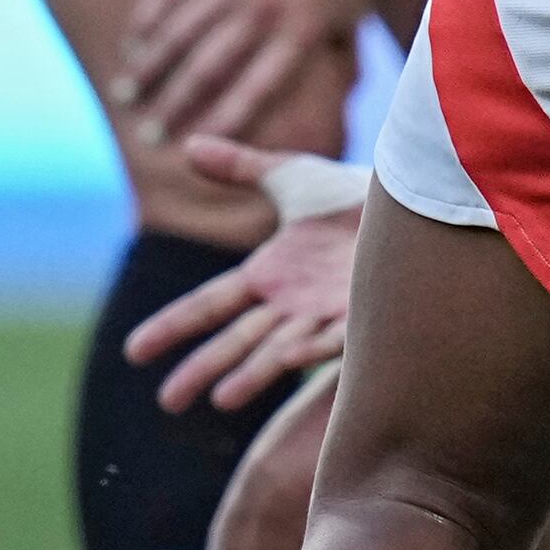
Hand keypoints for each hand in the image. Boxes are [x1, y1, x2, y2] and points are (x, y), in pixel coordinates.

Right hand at [120, 0, 373, 145]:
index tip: (197, 151)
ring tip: (128, 96)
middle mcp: (263, 10)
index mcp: (302, 29)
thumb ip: (338, 53)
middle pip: (207, 70)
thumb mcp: (353, 6)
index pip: (258, 90)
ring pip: (178, 35)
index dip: (224, 123)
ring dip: (150, 70)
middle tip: (149, 136)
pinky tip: (131, 45)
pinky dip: (146, 23)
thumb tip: (339, 99)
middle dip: (174, 107)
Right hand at [122, 135, 361, 410]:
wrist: (416, 198)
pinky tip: (290, 359)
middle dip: (202, 368)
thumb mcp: (291, 177)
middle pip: (238, 339)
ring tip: (221, 401)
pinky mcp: (367, 311)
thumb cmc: (355, 195)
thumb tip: (185, 147)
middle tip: (167, 401)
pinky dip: (314, 346)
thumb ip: (240, 167)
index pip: (210, 305)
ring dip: (252, 373)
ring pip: (281, 348)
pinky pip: (338, 333)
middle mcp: (293, 302)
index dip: (174, 326)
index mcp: (270, 276)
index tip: (133, 351)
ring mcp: (329, 312)